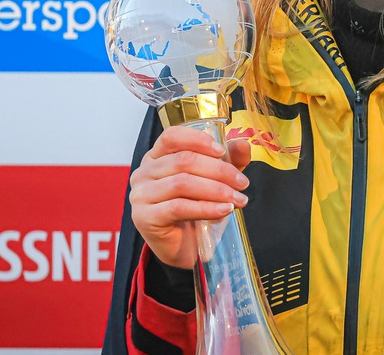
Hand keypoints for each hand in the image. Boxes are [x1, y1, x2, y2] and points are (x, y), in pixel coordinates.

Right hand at [129, 124, 251, 268]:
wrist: (181, 247)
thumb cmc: (193, 210)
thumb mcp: (213, 181)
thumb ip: (227, 161)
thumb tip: (242, 145)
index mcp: (156, 156)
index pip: (172, 136)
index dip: (198, 140)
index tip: (223, 151)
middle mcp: (144, 172)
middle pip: (183, 161)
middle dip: (219, 171)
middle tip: (242, 183)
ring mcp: (141, 195)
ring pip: (182, 183)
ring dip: (216, 190)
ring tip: (238, 200)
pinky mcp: (144, 217)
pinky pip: (179, 207)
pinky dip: (206, 208)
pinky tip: (224, 211)